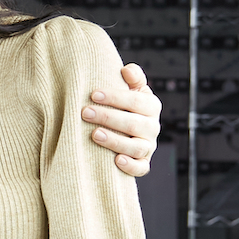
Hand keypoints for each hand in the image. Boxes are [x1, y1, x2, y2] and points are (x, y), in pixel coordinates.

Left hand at [84, 62, 159, 176]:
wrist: (124, 128)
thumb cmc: (123, 105)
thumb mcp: (131, 88)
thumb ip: (133, 76)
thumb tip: (126, 70)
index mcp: (151, 106)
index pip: (136, 101)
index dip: (115, 97)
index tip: (93, 94)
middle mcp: (153, 127)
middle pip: (134, 123)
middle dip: (108, 117)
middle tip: (85, 112)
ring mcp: (148, 147)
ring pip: (136, 146)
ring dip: (115, 141)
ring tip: (94, 134)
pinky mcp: (143, 163)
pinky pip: (141, 168)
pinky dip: (131, 166)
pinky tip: (116, 160)